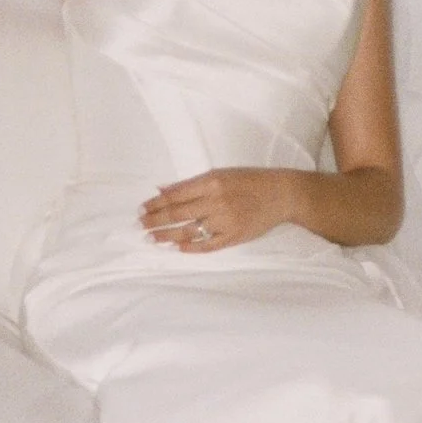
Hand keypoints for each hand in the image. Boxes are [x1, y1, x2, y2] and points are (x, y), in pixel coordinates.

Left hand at [141, 169, 298, 251]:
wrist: (281, 195)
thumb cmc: (249, 181)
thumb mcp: (221, 174)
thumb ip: (192, 184)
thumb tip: (162, 190)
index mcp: (212, 182)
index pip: (176, 195)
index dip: (156, 204)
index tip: (142, 209)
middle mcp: (217, 201)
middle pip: (178, 214)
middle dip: (156, 221)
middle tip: (140, 226)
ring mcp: (226, 221)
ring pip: (189, 231)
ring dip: (168, 236)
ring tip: (153, 239)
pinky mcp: (234, 236)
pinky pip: (208, 245)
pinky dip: (191, 247)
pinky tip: (178, 248)